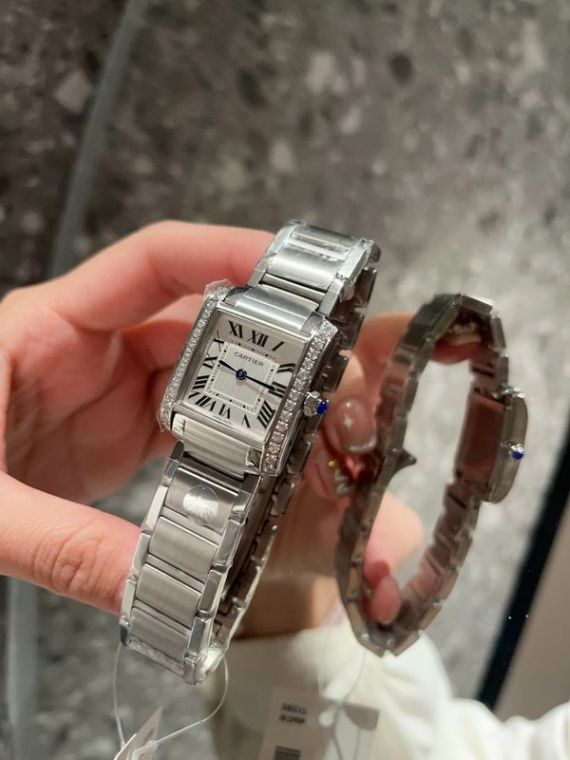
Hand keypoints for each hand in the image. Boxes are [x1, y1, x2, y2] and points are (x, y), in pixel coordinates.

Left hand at [0, 221, 473, 633]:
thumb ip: (59, 542)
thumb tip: (149, 587)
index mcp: (51, 328)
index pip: (153, 263)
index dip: (227, 252)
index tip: (295, 268)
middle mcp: (91, 350)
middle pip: (198, 322)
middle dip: (270, 340)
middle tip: (335, 373)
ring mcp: (109, 394)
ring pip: (203, 377)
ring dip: (258, 398)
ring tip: (317, 424)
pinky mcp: (116, 436)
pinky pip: (189, 426)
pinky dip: (230, 444)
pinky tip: (264, 468)